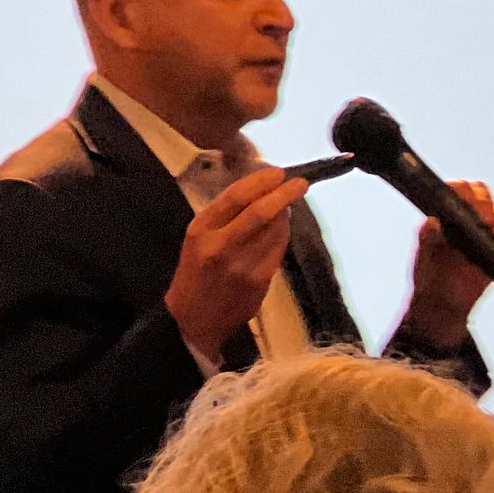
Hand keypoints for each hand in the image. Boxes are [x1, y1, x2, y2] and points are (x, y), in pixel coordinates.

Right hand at [163, 167, 305, 363]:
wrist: (193, 320)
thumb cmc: (196, 272)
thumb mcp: (199, 238)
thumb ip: (226, 215)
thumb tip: (263, 189)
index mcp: (201, 230)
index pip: (236, 196)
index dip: (261, 181)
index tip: (278, 173)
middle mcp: (220, 246)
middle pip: (260, 212)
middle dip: (285, 194)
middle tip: (300, 184)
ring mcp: (241, 266)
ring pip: (275, 231)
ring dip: (286, 215)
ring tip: (286, 208)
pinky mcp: (258, 282)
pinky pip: (278, 251)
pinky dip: (283, 237)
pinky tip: (279, 233)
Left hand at [402, 181, 493, 352]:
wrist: (442, 305)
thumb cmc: (428, 277)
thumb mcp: (422, 258)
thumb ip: (426, 239)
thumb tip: (432, 221)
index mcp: (445, 214)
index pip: (457, 190)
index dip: (462, 189)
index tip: (464, 199)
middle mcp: (466, 217)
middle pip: (482, 196)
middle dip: (484, 202)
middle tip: (481, 218)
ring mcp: (484, 231)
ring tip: (493, 230)